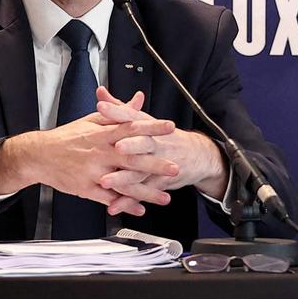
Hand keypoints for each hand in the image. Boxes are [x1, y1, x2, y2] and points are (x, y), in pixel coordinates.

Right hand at [0, 90, 181, 212]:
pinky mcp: (85, 188)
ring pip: (122, 183)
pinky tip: (140, 209)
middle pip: (131, 158)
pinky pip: (108, 198)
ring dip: (145, 192)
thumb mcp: (93, 120)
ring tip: (165, 198)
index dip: (151, 127)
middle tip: (175, 167)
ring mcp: (93, 172)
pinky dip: (124, 204)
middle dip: (155, 164)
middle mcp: (99, 152)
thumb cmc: (67, 137)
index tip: (170, 127)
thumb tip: (138, 99)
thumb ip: (118, 112)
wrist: (38, 155)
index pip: (131, 128)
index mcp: (102, 133)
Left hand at [92, 86, 230, 204]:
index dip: (117, 110)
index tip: (102, 106)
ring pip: (139, 171)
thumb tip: (101, 92)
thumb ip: (120, 108)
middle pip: (142, 143)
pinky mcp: (158, 182)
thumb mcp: (144, 119)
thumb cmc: (164, 137)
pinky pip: (142, 192)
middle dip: (129, 145)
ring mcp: (157, 164)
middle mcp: (154, 143)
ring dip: (122, 178)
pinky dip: (127, 201)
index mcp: (148, 127)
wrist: (196, 156)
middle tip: (117, 147)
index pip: (131, 116)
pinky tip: (113, 206)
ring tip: (105, 182)